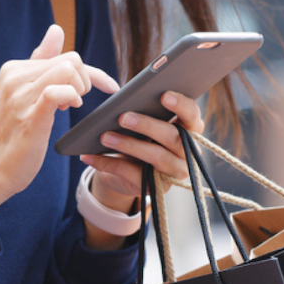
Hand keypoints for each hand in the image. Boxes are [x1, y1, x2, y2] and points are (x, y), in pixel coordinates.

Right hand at [0, 25, 119, 227]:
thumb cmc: (13, 134)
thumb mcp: (25, 94)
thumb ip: (41, 63)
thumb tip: (56, 30)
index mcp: (14, 69)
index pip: (62, 54)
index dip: (90, 72)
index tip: (107, 87)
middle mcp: (14, 77)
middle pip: (70, 60)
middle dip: (86, 80)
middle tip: (75, 104)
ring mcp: (20, 96)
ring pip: (68, 69)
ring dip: (80, 89)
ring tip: (70, 108)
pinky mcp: (29, 116)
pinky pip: (58, 91)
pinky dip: (72, 97)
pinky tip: (69, 109)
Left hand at [79, 91, 204, 247]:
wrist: (127, 170)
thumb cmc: (139, 136)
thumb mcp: (142, 122)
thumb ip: (141, 110)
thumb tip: (122, 102)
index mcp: (189, 129)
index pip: (192, 115)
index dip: (181, 105)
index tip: (163, 95)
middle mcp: (188, 151)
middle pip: (173, 137)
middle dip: (147, 125)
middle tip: (123, 117)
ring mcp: (176, 172)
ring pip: (157, 157)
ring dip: (129, 145)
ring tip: (105, 136)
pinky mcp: (158, 188)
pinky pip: (136, 176)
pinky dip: (110, 165)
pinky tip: (91, 156)